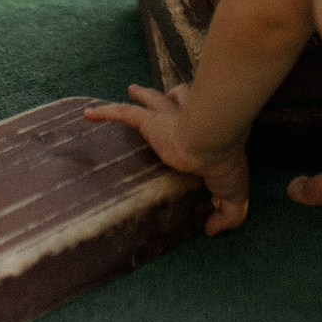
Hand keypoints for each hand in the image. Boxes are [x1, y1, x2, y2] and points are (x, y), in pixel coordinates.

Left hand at [85, 83, 251, 232]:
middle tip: (167, 97)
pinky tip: (88, 114)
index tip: (198, 129)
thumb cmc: (224, 165)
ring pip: (152, 101)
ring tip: (132, 90)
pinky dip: (106, 113)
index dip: (200, 122)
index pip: (203, 123)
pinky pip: (124, 114)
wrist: (209, 141)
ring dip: (142, 95)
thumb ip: (228, 215)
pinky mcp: (150, 122)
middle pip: (180, 101)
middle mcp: (189, 119)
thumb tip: (211, 230)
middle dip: (173, 97)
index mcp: (209, 135)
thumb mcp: (234, 197)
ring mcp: (167, 118)